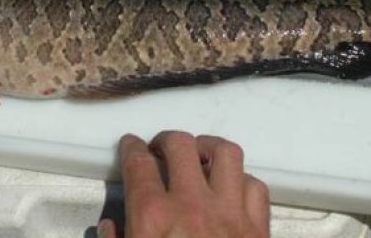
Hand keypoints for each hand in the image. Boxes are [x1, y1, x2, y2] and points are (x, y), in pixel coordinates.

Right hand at [100, 132, 269, 237]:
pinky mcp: (259, 230)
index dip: (131, 148)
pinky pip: (255, 186)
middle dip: (166, 140)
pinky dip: (241, 180)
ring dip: (207, 148)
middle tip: (159, 149)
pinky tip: (230, 188)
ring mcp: (230, 214)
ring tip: (197, 155)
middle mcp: (192, 205)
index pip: (138, 163)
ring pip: (225, 153)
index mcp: (153, 218)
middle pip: (180, 145)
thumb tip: (112, 228)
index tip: (130, 145)